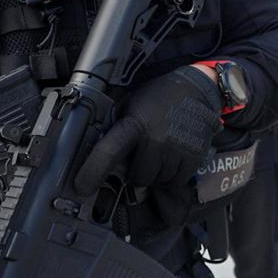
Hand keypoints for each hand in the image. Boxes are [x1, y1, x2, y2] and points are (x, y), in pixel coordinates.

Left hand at [73, 66, 224, 217]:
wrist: (196, 89)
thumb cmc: (157, 98)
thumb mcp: (130, 105)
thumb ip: (116, 127)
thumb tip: (92, 151)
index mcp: (134, 124)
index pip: (109, 152)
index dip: (93, 172)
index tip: (82, 187)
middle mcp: (156, 139)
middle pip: (138, 177)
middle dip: (137, 173)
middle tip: (142, 157)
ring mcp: (176, 150)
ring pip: (158, 181)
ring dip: (156, 174)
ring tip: (160, 153)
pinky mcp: (194, 156)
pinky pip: (177, 181)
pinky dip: (173, 176)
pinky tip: (173, 157)